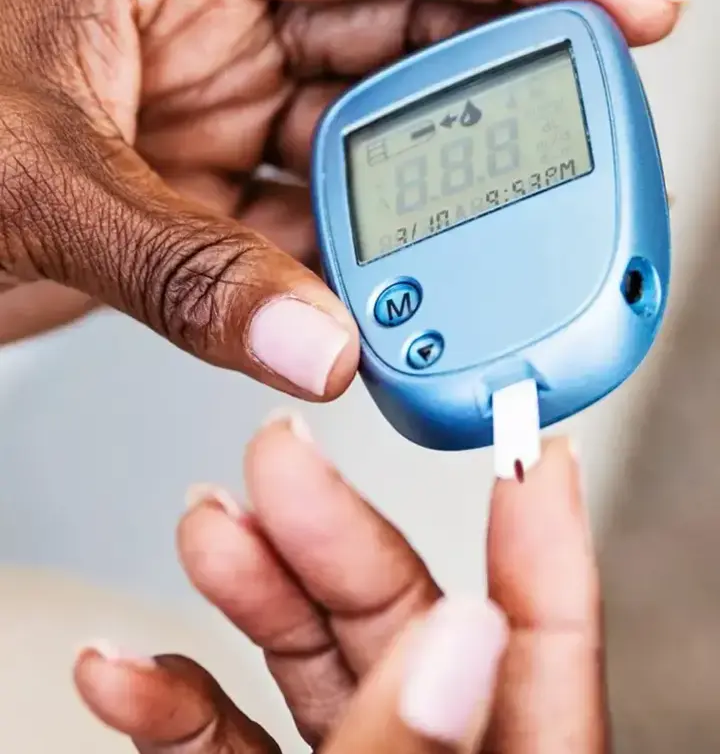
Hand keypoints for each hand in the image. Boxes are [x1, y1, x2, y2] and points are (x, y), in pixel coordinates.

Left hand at [0, 0, 681, 392]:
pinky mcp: (206, 207)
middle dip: (498, 84)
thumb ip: (188, 272)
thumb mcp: (40, 189)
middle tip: (580, 130)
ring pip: (366, 150)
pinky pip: (313, 231)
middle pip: (399, 42)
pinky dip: (360, 271)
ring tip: (492, 241)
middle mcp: (212, 40)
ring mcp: (215, 127)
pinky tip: (392, 300)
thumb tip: (323, 345)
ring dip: (428, 203)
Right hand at [75, 417, 603, 751]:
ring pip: (315, 663)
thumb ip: (409, 748)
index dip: (540, 535)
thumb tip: (462, 633)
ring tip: (206, 523)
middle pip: (404, 623)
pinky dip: (178, 700)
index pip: (545, 642)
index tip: (526, 442)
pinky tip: (128, 665)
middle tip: (281, 456)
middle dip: (335, 531)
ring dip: (251, 589)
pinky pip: (235, 739)